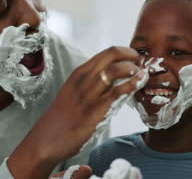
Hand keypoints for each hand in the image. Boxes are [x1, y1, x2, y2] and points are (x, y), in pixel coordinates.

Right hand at [8, 46, 147, 177]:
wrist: (48, 138)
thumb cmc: (62, 117)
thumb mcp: (74, 91)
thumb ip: (90, 83)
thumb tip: (111, 79)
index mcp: (79, 73)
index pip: (106, 53)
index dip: (124, 52)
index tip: (133, 58)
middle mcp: (85, 78)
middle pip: (113, 55)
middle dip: (131, 55)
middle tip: (141, 63)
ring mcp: (90, 93)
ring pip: (117, 69)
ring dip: (134, 68)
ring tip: (143, 73)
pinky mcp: (97, 109)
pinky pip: (119, 91)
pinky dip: (134, 84)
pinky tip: (140, 83)